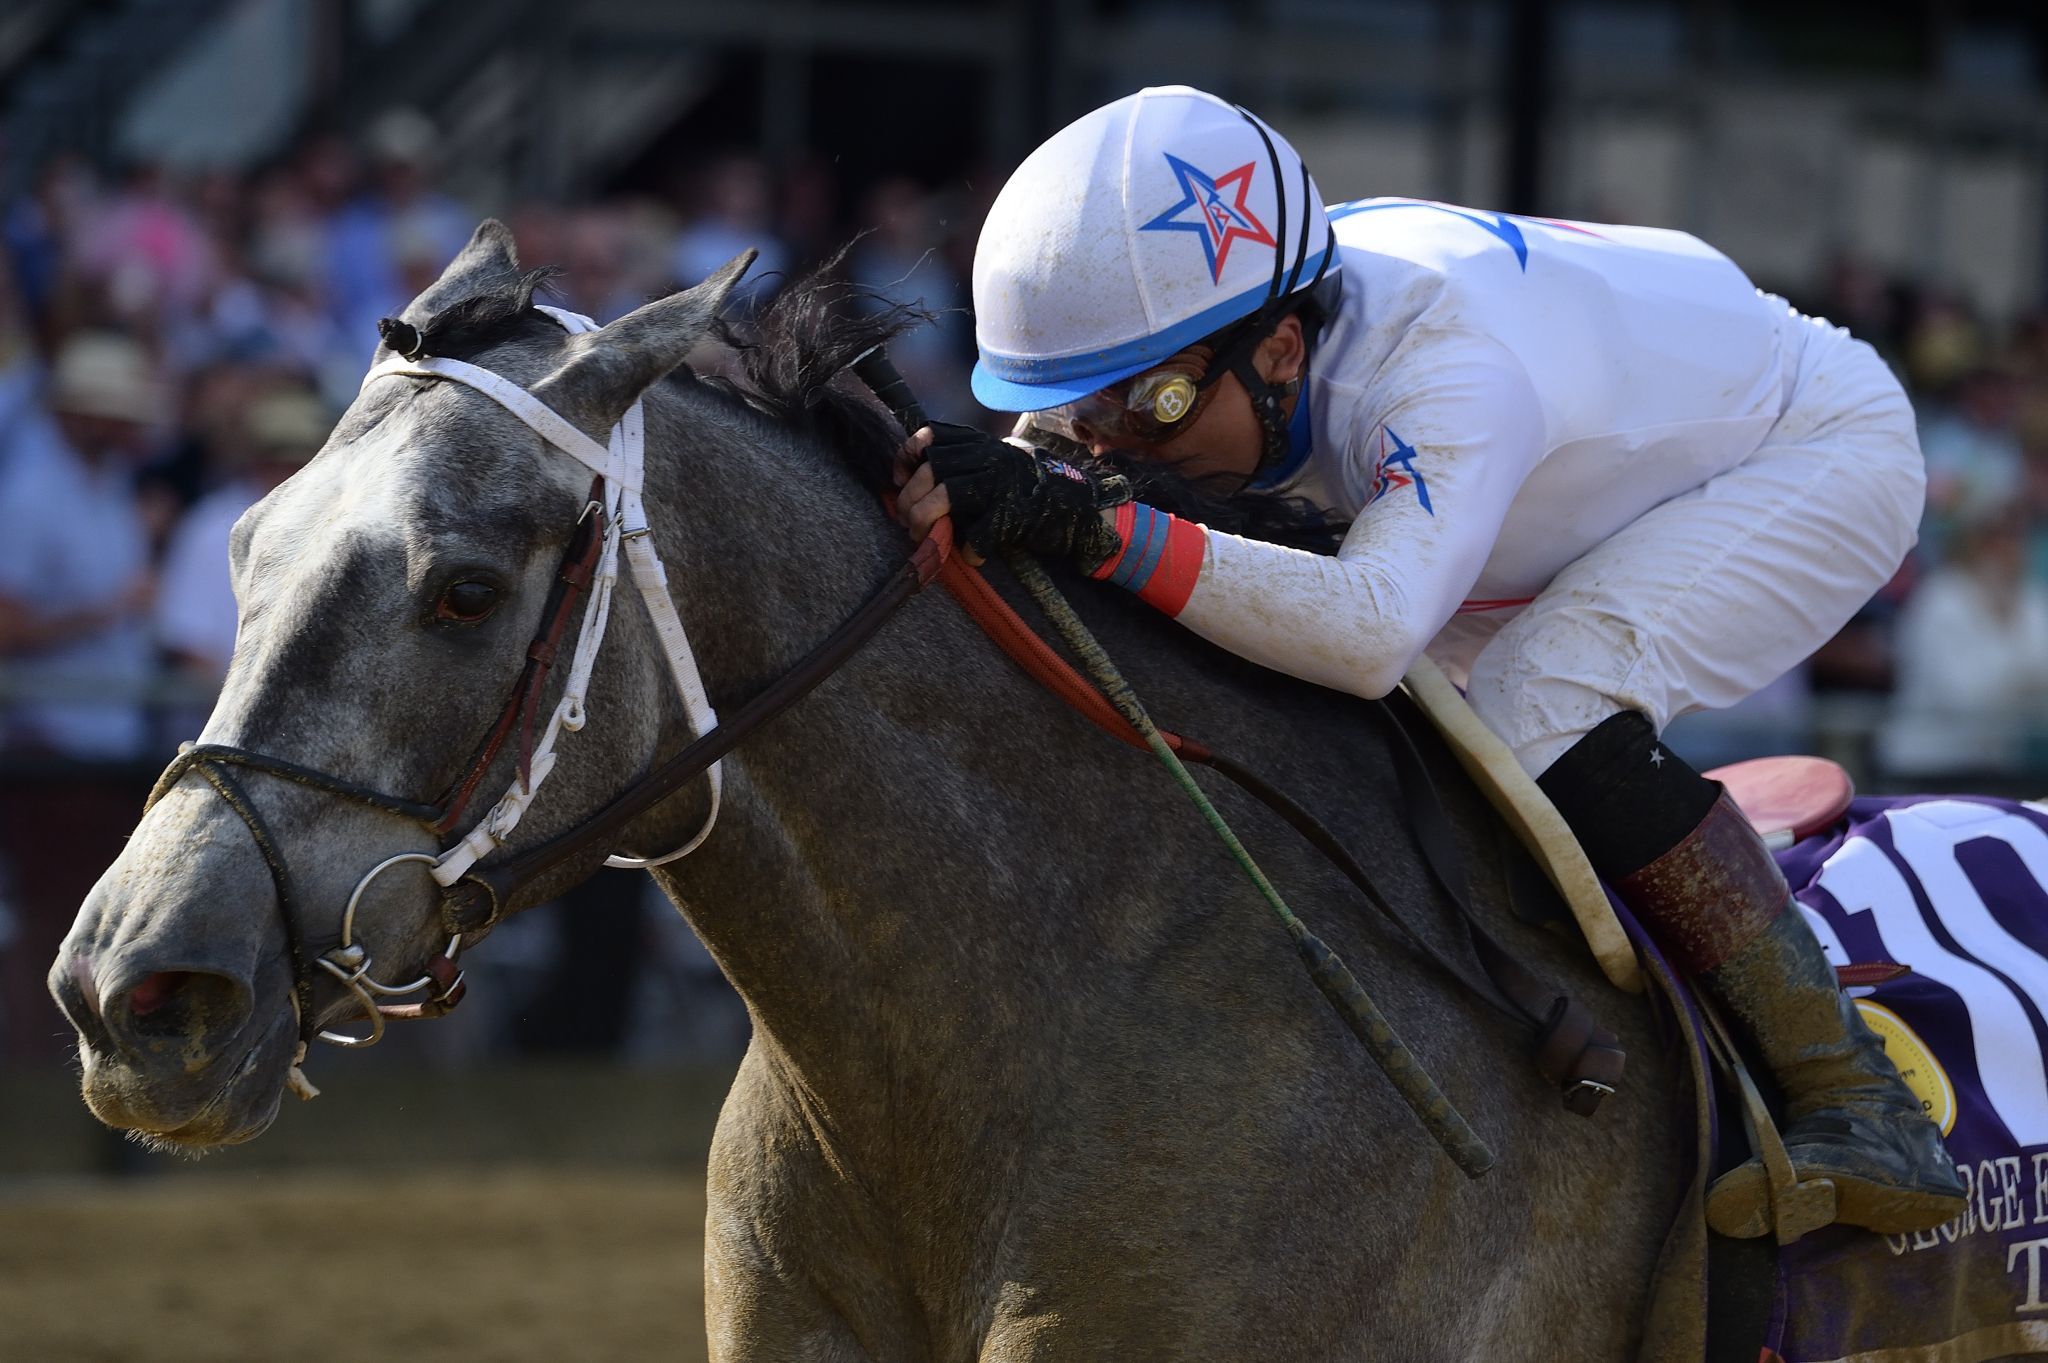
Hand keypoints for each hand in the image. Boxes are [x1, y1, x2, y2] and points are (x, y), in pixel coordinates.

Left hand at [897, 422, 1130, 569]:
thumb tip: (911, 491)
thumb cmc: (1024, 492)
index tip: (899, 479)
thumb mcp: (991, 467)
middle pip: (932, 469)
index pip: (931, 435)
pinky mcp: (1014, 512)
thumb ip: (958, 468)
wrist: (1075, 508)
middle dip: (909, 499)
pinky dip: (970, 549)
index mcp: (980, 443)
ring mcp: (1002, 482)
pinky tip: (972, 556)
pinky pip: (979, 533)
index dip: (908, 455)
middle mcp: (989, 456)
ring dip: (926, 519)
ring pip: (947, 495)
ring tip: (924, 538)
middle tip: (907, 522)